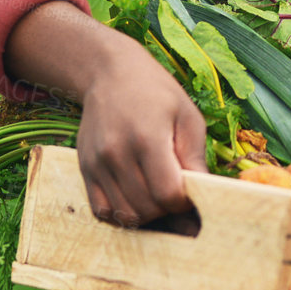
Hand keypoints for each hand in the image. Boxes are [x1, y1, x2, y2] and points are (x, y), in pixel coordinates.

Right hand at [76, 37, 210, 227]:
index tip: (191, 191)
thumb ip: (195, 157)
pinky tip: (136, 198)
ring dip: (147, 215)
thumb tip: (205, 193)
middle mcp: (117, 154)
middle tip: (176, 193)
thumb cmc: (157, 93)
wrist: (110, 74)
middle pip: (147, 209)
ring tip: (157, 196)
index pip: (168, 194)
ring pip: (125, 215)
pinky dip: (121, 214)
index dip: (185, 201)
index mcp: (148, 138)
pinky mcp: (85, 169)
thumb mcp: (187, 116)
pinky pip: (102, 211)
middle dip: (168, 210)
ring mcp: (97, 164)